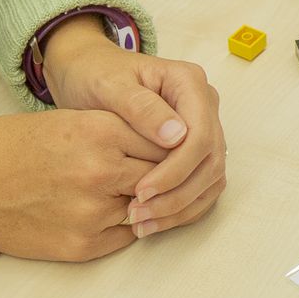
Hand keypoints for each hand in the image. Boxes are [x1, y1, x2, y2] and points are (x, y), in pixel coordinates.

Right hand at [0, 109, 165, 261]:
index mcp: (100, 130)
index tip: (173, 146)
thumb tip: (162, 140)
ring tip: (136, 191)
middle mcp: (102, 171)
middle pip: (162, 174)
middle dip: (165, 173)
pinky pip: (127, 235)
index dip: (171, 143)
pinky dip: (126, 224)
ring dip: (145, 201)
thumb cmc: (9, 146)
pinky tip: (113, 212)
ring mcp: (94, 212)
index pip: (165, 138)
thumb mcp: (67, 119)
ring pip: (147, 206)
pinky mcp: (83, 245)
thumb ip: (116, 129)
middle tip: (165, 172)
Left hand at [38, 16, 226, 236]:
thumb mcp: (110, 86)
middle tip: (137, 215)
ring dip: (181, 206)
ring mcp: (203, 127)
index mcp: (190, 83)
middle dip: (177, 194)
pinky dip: (182, 208)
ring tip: (142, 224)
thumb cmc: (95, 75)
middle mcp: (204, 105)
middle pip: (211, 160)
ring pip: (211, 177)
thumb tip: (178, 137)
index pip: (200, 135)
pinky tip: (153, 222)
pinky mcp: (194, 149)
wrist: (87, 73)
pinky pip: (202, 185)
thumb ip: (142, 108)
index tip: (140, 191)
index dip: (176, 169)